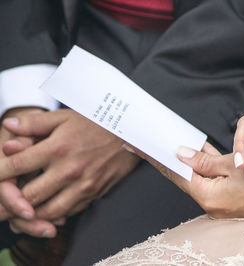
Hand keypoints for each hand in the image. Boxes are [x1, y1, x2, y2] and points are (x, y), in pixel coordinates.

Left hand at [1, 109, 139, 236]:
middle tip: (2, 204)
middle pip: (29, 196)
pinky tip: (46, 212)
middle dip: (9, 202)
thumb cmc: (98, 123)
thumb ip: (36, 123)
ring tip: (21, 213)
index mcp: (58, 148)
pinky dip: (55, 215)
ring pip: (48, 211)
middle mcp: (69, 169)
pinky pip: (70, 212)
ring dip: (31, 215)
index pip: (18, 166)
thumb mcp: (66, 117)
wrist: (132, 135)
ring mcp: (83, 185)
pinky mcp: (95, 193)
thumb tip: (9, 126)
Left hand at [145, 144, 243, 217]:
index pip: (174, 174)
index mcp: (209, 197)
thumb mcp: (235, 165)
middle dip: (163, 159)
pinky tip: (195, 155)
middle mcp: (210, 204)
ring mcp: (218, 202)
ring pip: (194, 178)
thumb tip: (180, 153)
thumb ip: (205, 161)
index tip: (136, 146)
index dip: (155, 158)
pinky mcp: (227, 198)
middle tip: (143, 143)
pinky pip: (207, 181)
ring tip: (163, 145)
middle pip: (180, 176)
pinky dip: (200, 168)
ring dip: (181, 162)